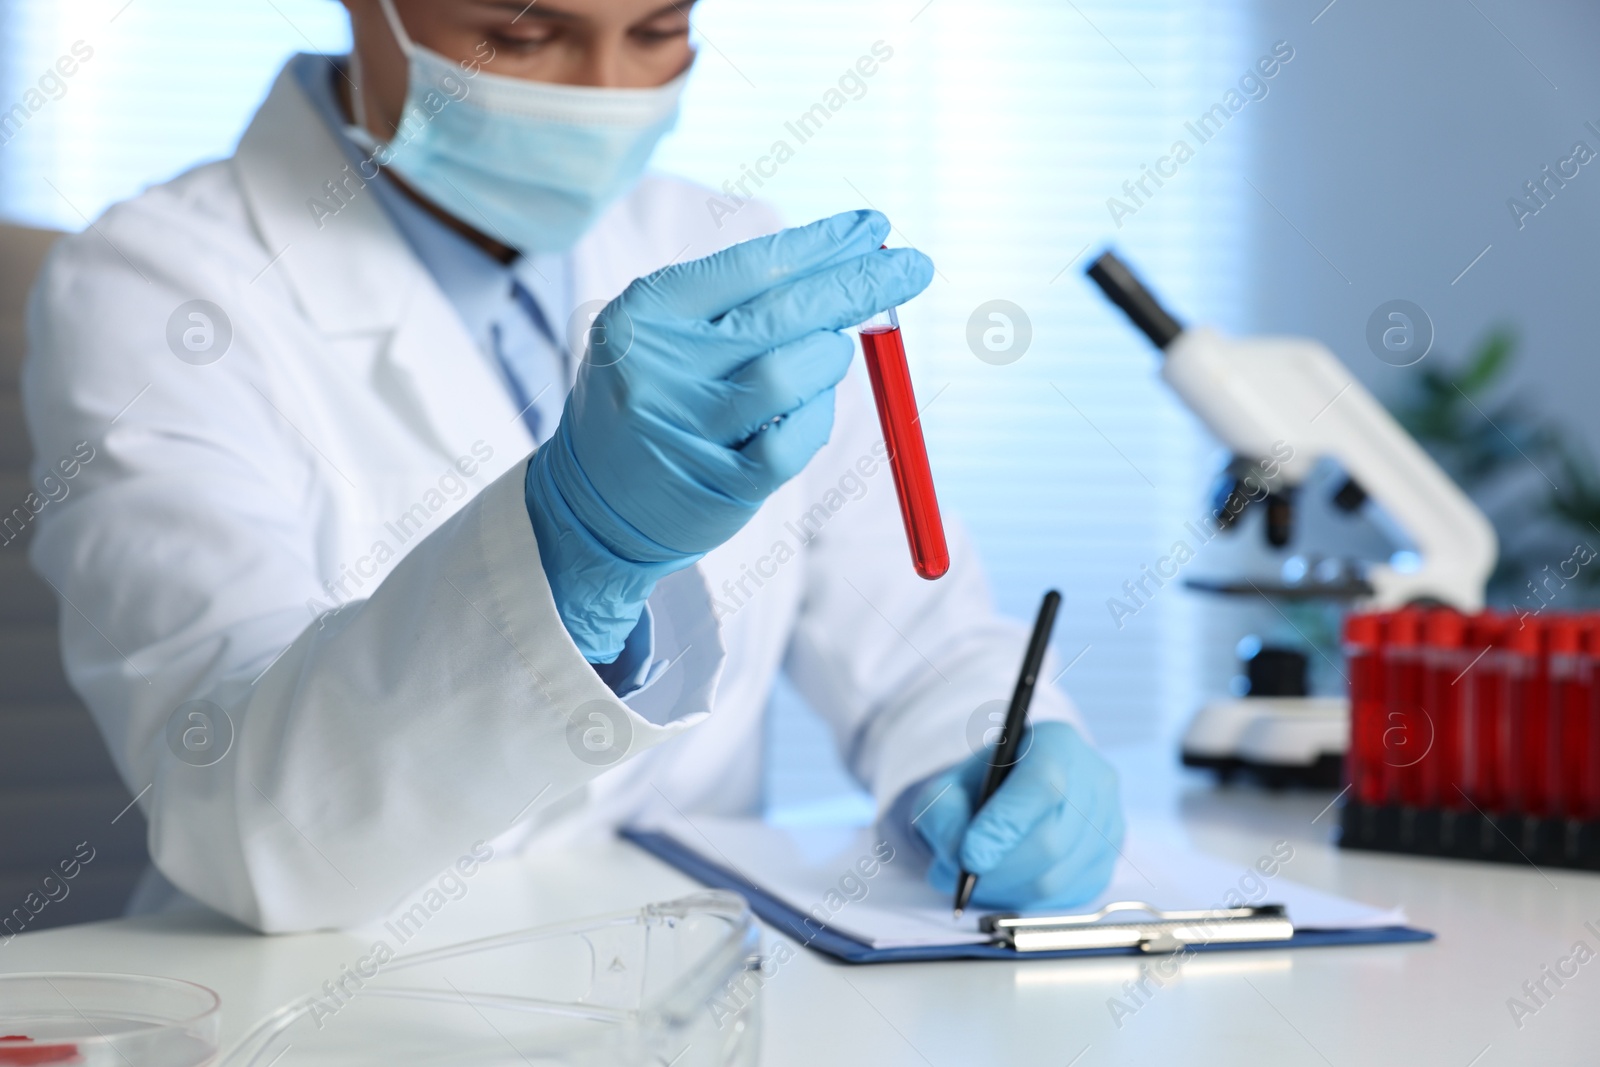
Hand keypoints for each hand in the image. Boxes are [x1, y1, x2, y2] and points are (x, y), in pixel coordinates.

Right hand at [527, 209, 933, 660]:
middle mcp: (659, 367)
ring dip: (831, 356)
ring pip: (791, 373)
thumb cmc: (652, 400)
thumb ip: (740, 304)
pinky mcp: (720, 483)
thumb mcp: (666, 338)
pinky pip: (796, 437)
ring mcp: (688, 428)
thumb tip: (849, 264)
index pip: (751, 266)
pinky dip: (817, 416)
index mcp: (644, 314)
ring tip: (835, 350)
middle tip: (915, 268)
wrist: (593, 506)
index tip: (875, 228)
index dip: (822, 244)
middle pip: (781, 313)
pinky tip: (811, 407)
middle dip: (858, 286)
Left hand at [911, 722, 1123, 909]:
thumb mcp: (950, 784)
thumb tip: (958, 854)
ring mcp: (1108, 825)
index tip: (970, 857)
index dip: (1005, 825)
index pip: (1043, 786)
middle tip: (965, 875)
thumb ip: (944, 812)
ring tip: (978, 877)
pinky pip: (1064, 898)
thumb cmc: (984, 786)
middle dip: (999, 868)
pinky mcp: (1106, 864)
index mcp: (1058, 744)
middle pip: (1051, 840)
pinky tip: (1006, 880)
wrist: (1014, 793)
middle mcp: (1094, 781)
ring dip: (1006, 888)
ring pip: (1056, 878)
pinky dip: (1025, 898)